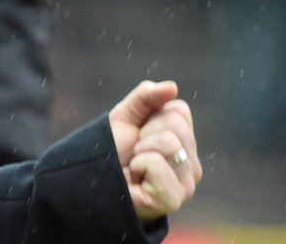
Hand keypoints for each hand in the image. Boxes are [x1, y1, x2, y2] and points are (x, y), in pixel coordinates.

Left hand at [108, 80, 202, 220]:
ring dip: (140, 150)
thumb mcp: (125, 117)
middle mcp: (192, 165)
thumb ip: (145, 98)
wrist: (93, 182)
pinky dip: (138, 165)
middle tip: (134, 152)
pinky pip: (156, 162)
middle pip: (175, 123)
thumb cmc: (113, 152)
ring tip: (134, 167)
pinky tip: (136, 179)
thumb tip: (172, 86)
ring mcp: (186, 185)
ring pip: (168, 142)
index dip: (150, 116)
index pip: (179, 110)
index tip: (139, 134)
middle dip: (145, 132)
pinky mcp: (173, 199)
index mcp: (185, 143)